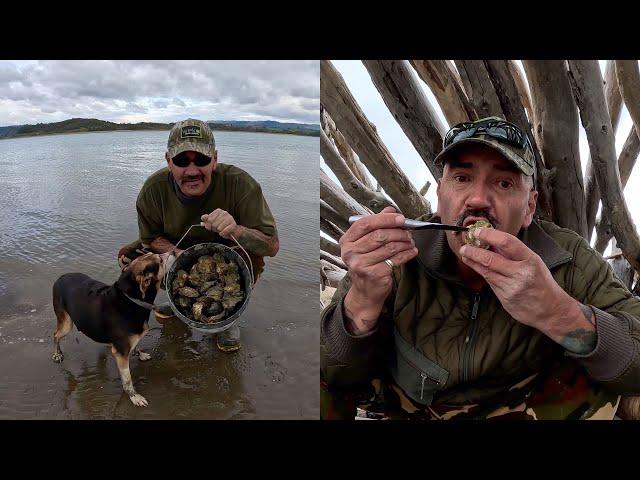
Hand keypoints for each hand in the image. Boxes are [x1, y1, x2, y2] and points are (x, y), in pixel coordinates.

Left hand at [201, 209, 237, 238]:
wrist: (233, 231)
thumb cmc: (221, 226)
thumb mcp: (212, 222)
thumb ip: (207, 219)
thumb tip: (203, 218)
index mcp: (218, 211)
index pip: (208, 219)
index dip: (208, 225)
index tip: (210, 227)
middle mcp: (224, 213)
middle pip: (213, 224)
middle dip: (214, 228)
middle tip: (217, 229)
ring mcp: (229, 218)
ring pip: (219, 228)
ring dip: (219, 231)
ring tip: (222, 230)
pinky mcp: (233, 225)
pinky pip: (224, 231)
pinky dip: (223, 234)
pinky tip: (224, 232)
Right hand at [340, 207, 417, 333]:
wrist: (365, 290)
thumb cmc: (367, 263)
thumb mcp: (366, 243)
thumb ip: (377, 225)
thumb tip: (390, 210)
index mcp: (347, 240)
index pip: (365, 223)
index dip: (385, 219)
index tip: (401, 218)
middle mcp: (350, 252)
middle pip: (379, 235)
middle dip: (398, 232)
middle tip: (408, 232)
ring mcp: (361, 264)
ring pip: (389, 247)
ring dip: (404, 243)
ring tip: (410, 242)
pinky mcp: (374, 274)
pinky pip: (395, 259)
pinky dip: (406, 254)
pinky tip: (412, 251)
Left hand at [458, 227, 578, 332]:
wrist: (551, 310)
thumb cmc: (541, 282)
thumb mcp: (534, 263)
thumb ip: (514, 254)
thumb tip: (492, 241)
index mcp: (530, 259)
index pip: (507, 242)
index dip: (489, 235)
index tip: (477, 232)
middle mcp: (521, 273)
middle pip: (491, 259)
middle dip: (474, 251)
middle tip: (465, 246)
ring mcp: (512, 287)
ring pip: (487, 271)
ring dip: (473, 262)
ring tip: (465, 254)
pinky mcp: (505, 298)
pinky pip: (490, 282)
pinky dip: (481, 272)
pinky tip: (475, 266)